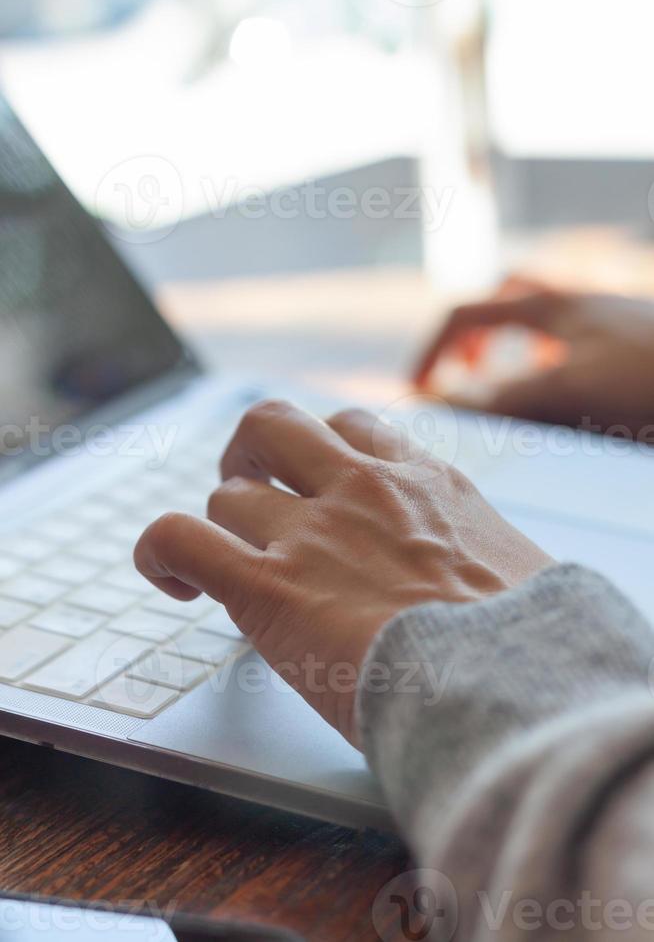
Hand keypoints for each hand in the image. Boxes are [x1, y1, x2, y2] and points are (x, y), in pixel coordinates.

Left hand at [134, 401, 551, 745]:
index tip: (320, 483)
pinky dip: (161, 552)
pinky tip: (174, 582)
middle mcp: (363, 488)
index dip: (324, 453)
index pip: (356, 430)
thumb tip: (490, 586)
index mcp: (426, 483)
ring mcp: (312, 532)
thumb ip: (482, 555)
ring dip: (222, 524)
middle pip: (274, 424)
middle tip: (252, 491)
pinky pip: (180, 538)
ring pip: (228, 490)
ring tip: (225, 562)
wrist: (513, 685)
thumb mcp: (521, 570)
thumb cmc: (529, 647)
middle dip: (251, 455)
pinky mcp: (268, 587)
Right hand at [414, 278, 653, 438]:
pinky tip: (567, 398)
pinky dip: (552, 362)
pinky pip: (574, 341)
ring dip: (513, 347)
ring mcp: (605, 318)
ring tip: (512, 385)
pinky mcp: (630, 341)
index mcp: (548, 304)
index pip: (462, 311)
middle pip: (500, 299)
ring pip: (540, 318)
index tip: (418, 393)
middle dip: (471, 337)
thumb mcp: (564, 392)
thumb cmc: (648, 380)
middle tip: (467, 377)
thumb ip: (498, 399)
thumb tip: (437, 404)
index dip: (429, 350)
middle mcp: (575, 302)